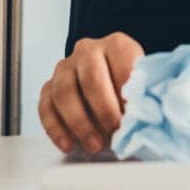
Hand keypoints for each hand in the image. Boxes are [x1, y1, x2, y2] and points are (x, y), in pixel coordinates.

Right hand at [39, 32, 143, 154]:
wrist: (109, 77)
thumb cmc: (131, 81)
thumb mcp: (144, 80)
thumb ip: (142, 92)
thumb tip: (143, 116)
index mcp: (117, 44)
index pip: (122, 67)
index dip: (128, 95)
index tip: (134, 117)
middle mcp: (88, 50)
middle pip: (91, 79)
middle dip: (104, 110)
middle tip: (115, 132)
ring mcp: (65, 67)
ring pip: (64, 92)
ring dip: (79, 123)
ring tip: (94, 145)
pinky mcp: (48, 86)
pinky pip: (45, 106)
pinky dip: (56, 129)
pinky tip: (68, 145)